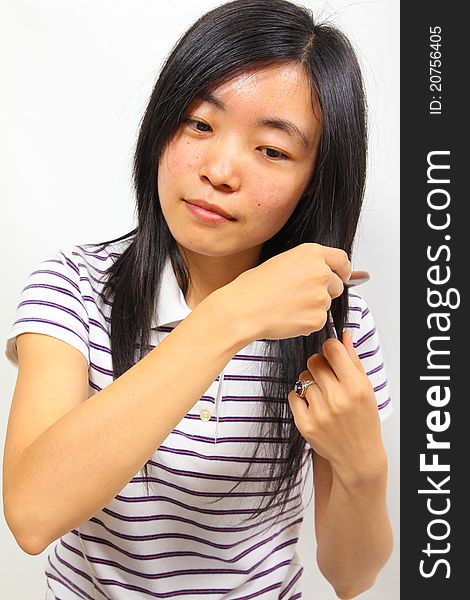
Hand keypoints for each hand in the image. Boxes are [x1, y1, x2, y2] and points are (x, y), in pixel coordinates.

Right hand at [219, 242, 351, 341]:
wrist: (242, 310)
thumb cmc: (253, 287)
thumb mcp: (281, 262)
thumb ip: (306, 266)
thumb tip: (324, 275)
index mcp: (311, 254)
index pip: (341, 259)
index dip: (343, 270)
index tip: (342, 276)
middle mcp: (321, 273)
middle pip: (337, 285)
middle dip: (325, 292)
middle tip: (300, 298)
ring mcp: (321, 297)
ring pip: (325, 304)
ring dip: (312, 308)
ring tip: (286, 307)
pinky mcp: (318, 319)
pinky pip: (318, 321)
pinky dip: (305, 323)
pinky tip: (286, 318)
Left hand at [288, 331, 385, 480]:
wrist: (358, 456)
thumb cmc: (363, 420)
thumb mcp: (366, 389)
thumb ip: (352, 360)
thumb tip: (344, 335)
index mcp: (356, 387)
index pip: (332, 349)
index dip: (330, 348)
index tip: (332, 355)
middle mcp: (338, 399)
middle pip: (314, 361)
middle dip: (319, 365)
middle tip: (327, 378)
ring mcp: (320, 413)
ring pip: (302, 378)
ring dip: (310, 383)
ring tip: (323, 396)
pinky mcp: (305, 424)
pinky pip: (293, 395)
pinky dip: (300, 398)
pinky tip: (314, 406)